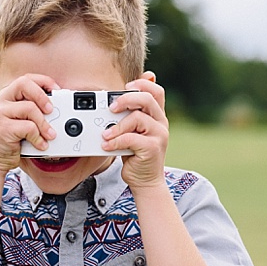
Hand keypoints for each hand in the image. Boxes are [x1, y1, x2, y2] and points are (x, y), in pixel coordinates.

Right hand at [0, 74, 57, 173]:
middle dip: (42, 95)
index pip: (26, 78)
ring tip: (50, 135)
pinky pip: (29, 128)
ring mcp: (0, 113)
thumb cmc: (10, 139)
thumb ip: (33, 109)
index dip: (44, 81)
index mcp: (8, 95)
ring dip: (44, 124)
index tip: (57, 90)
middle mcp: (2, 100)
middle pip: (24, 84)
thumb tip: (55, 105)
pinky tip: (40, 144)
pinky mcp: (3, 128)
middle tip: (51, 110)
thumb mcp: (22, 120)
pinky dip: (38, 138)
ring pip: (30, 108)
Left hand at [100, 71, 168, 190]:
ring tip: (106, 135)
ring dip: (117, 125)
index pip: (156, 91)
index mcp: (156, 116)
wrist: (145, 181)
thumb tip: (113, 102)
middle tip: (111, 108)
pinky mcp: (152, 148)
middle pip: (147, 99)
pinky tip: (108, 146)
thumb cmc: (136, 156)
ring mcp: (159, 135)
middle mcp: (161, 123)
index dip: (142, 83)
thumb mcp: (132, 132)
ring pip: (137, 118)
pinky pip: (131, 138)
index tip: (126, 86)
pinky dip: (116, 141)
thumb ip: (127, 117)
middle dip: (126, 99)